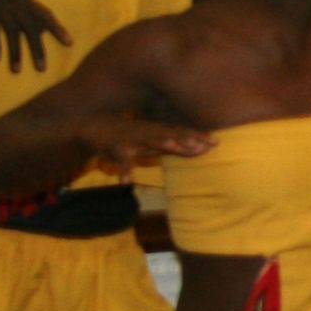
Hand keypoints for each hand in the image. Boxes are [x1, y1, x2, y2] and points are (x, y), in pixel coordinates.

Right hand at [0, 0, 71, 72]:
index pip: (44, 12)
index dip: (57, 27)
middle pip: (31, 26)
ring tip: (17, 70)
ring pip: (12, 31)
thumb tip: (32, 28)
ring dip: (16, 52)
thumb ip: (16, 7)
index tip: (69, 42)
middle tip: (42, 67)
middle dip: (38, 48)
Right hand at [82, 115, 211, 169]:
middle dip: (186, 139)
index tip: (216, 141)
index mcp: (158, 131)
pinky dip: (124, 170)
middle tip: (203, 145)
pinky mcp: (115, 150)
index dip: (198, 136)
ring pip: (148, 141)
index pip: (182, 132)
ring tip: (174, 146)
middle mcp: (148, 133)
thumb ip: (175, 146)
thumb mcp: (154, 141)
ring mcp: (132, 140)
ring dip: (160, 143)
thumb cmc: (130, 136)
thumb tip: (201, 149)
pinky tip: (127, 182)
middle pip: (170, 135)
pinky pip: (121, 161)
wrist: (94, 128)